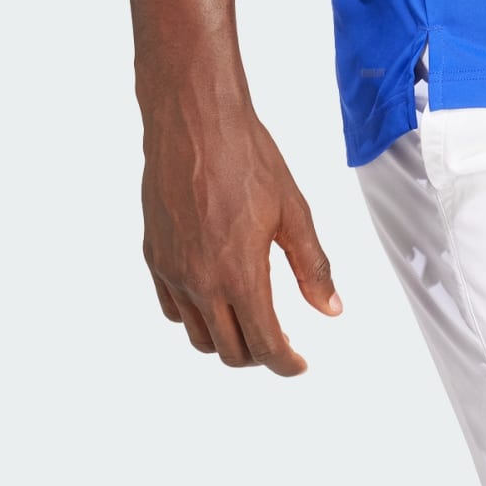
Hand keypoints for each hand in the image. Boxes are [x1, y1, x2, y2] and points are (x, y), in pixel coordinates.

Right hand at [141, 101, 342, 372]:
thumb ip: (312, 265)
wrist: (195, 121)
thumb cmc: (247, 157)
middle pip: (229, 350)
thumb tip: (331, 308)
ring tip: (249, 320)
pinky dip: (195, 316)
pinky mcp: (154, 256)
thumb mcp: (293, 210)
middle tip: (279, 341)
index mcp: (240, 273)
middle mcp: (201, 282)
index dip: (285, 364)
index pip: (264, 345)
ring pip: (198, 335)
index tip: (298, 364)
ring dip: (226, 339)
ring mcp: (173, 271)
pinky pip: (172, 308)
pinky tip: (214, 296)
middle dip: (258, 355)